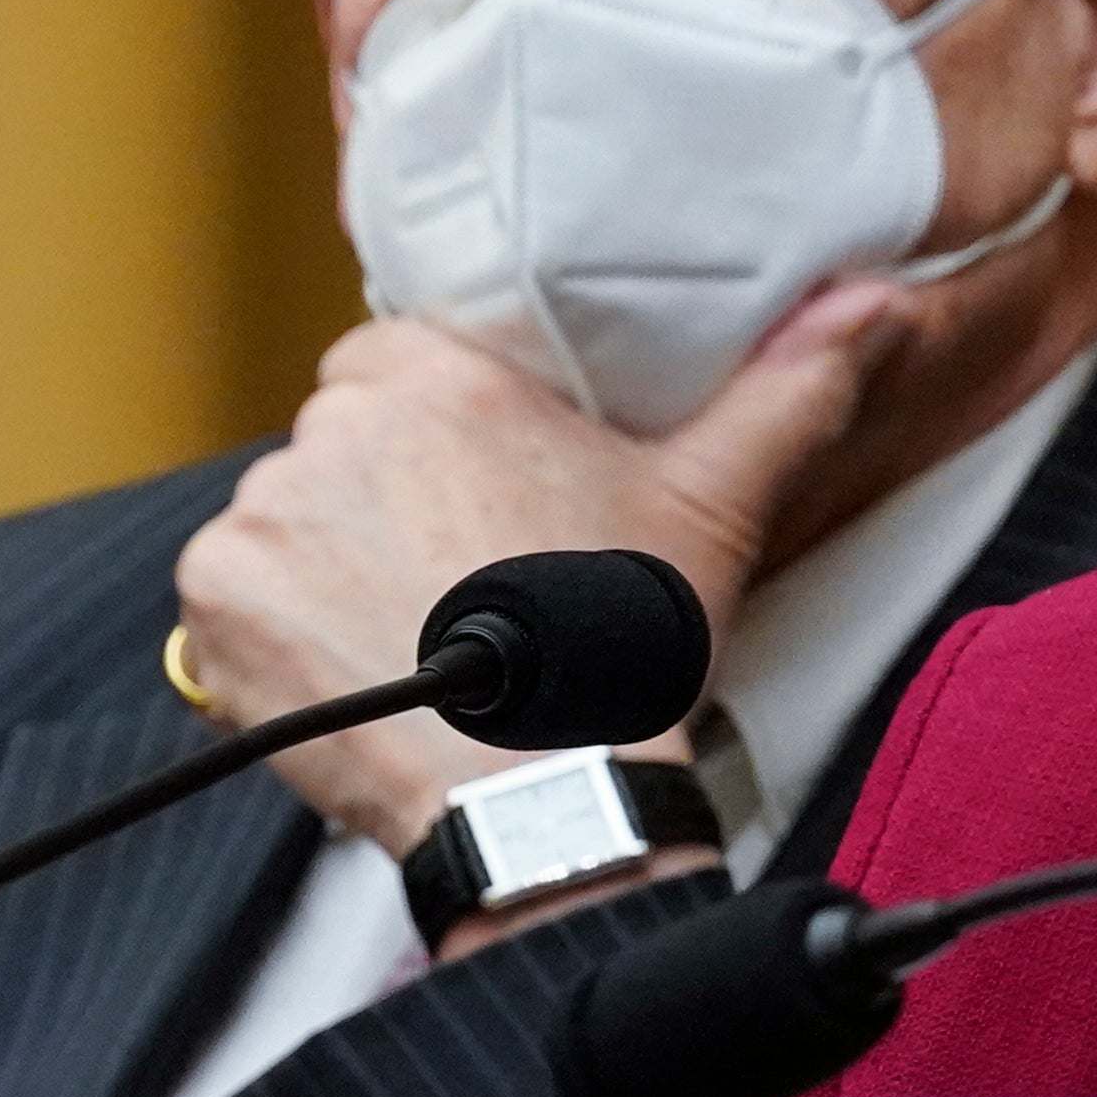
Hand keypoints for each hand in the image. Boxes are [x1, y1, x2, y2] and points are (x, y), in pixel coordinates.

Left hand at [172, 281, 913, 856]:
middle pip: (340, 443)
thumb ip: (790, 385)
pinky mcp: (216, 608)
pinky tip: (354, 672)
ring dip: (328, 565)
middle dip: (384, 498)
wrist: (544, 798)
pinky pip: (228, 602)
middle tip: (459, 578)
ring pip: (286, 520)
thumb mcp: (714, 503)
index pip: (395, 362)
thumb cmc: (618, 647)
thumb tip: (880, 298)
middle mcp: (331, 432)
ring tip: (413, 638)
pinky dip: (273, 635)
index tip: (479, 495)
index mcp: (437, 379)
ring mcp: (261, 521)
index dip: (438, 429)